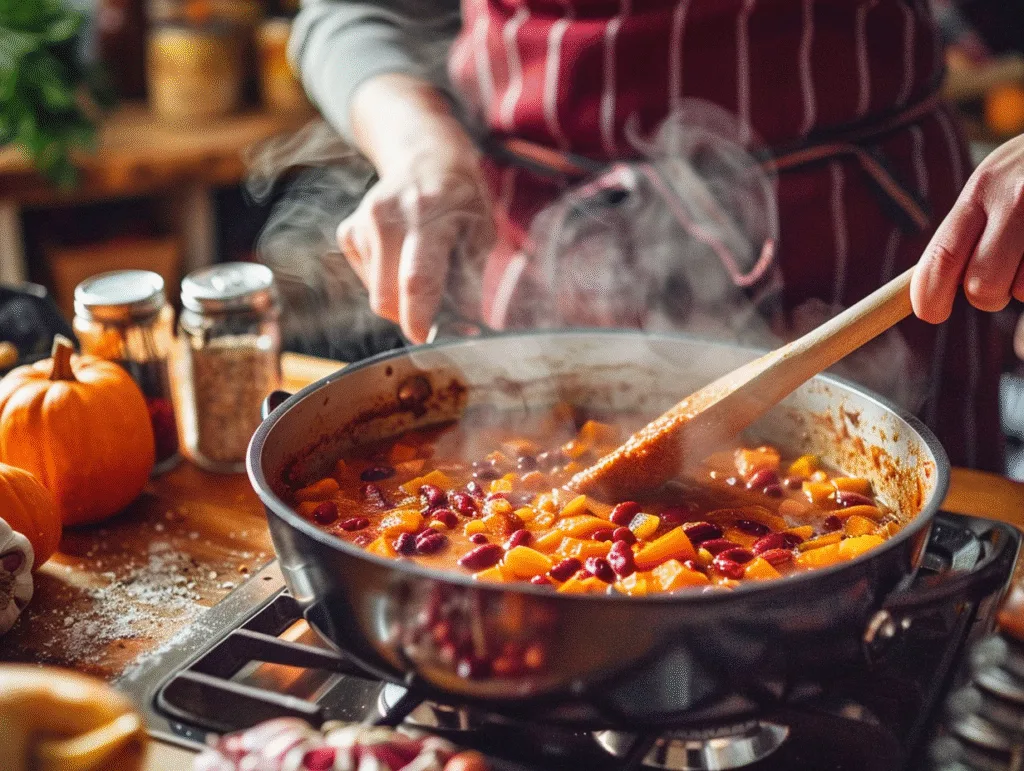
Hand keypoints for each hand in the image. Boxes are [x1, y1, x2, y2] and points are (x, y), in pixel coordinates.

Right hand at [338, 77, 492, 342]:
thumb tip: (463, 331)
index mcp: (429, 214)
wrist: (425, 158)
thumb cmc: (461, 201)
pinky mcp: (348, 231)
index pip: (417, 280)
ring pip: (376, 294)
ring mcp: (363, 222)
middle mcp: (388, 216)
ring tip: (422, 269)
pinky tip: (402, 256)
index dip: (419, 319)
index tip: (427, 339)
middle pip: (387, 297)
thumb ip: (471, 283)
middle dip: (411, 315)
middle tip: (436, 309)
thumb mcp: (481, 234)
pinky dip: (387, 282)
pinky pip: (367, 281)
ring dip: (401, 298)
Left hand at [911, 133, 1023, 322]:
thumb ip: (960, 232)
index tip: (931, 312)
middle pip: (982, 287)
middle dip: (985, 297)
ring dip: (1023, 285)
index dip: (930, 296)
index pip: (942, 257)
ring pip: (1022, 292)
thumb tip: (920, 291)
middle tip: (997, 279)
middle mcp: (1017, 199)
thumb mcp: (992, 185)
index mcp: (982, 189)